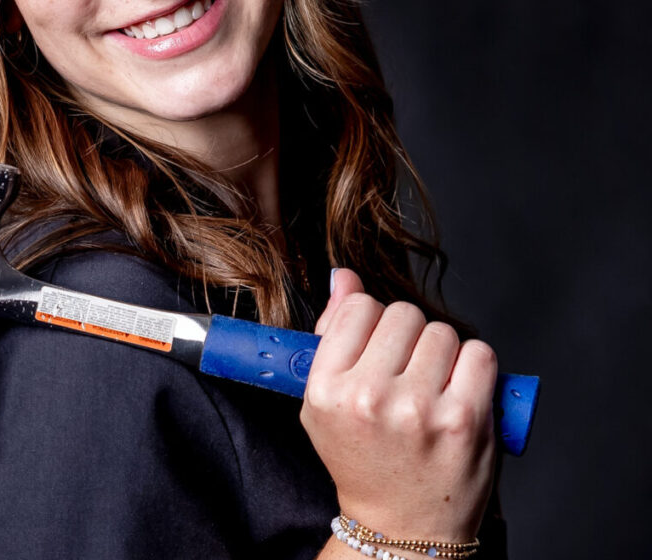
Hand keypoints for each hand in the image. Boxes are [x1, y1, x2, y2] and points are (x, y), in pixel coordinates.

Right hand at [301, 270, 496, 543]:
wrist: (403, 528)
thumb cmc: (364, 457)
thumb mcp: (325, 400)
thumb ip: (333, 331)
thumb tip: (344, 276)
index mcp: (326, 390)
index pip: (358, 308)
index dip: (371, 324)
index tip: (375, 349)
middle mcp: (369, 397)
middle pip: (402, 313)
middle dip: (407, 336)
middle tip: (405, 371)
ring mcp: (419, 408)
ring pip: (440, 330)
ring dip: (440, 350)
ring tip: (431, 385)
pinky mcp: (465, 420)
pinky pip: (479, 352)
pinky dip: (474, 365)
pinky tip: (459, 391)